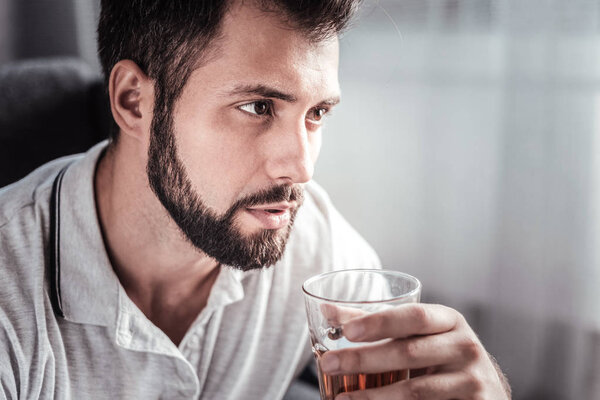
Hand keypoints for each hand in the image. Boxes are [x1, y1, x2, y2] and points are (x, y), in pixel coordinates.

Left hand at [319, 303, 510, 399]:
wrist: (485, 391)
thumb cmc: (441, 355)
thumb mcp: (418, 335)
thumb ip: (377, 323)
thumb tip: (328, 310)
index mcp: (449, 320)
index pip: (414, 317)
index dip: (380, 322)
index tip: (346, 331)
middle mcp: (465, 346)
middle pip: (409, 352)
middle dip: (363, 359)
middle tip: (329, 364)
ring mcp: (472, 380)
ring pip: (415, 390)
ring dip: (373, 397)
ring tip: (342, 398)